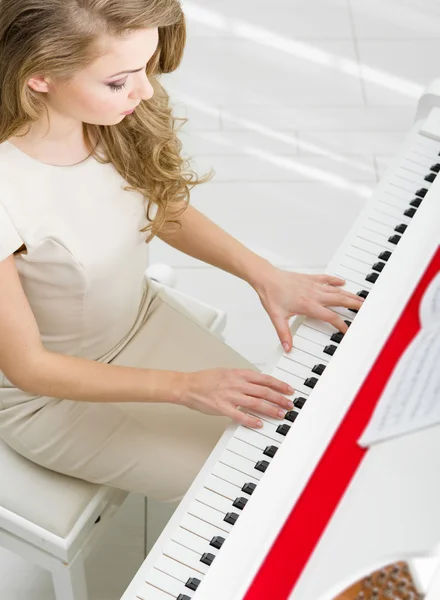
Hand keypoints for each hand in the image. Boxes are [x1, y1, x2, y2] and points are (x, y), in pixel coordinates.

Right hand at [178, 368, 294, 427]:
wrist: (188, 386)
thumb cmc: (205, 379)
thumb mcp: (227, 372)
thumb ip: (242, 377)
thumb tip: (258, 382)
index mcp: (238, 374)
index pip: (264, 379)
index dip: (279, 384)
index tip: (288, 389)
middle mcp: (236, 384)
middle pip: (263, 391)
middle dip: (279, 398)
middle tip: (289, 404)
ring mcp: (229, 396)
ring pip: (255, 403)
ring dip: (270, 409)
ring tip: (280, 414)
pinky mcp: (222, 408)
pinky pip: (240, 415)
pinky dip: (251, 420)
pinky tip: (259, 424)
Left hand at [253, 267, 363, 351]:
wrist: (266, 278)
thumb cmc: (271, 295)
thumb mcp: (276, 317)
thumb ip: (284, 334)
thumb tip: (288, 348)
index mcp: (308, 305)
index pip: (330, 316)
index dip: (341, 324)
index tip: (347, 330)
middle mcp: (314, 294)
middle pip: (339, 300)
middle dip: (354, 305)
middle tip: (366, 309)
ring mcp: (313, 285)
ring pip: (336, 290)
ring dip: (349, 294)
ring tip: (360, 298)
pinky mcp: (309, 278)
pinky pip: (326, 279)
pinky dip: (335, 281)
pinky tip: (342, 282)